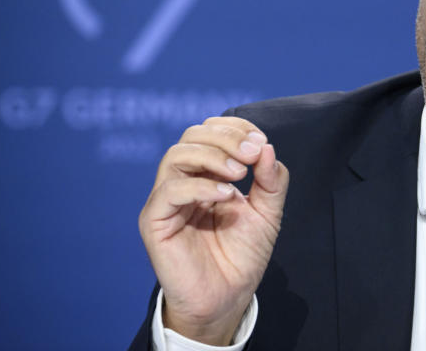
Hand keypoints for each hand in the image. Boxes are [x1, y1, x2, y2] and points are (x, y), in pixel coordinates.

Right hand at [138, 116, 289, 344]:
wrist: (228, 298)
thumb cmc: (242, 256)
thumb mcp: (268, 212)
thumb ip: (270, 179)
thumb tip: (266, 147)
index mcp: (206, 174)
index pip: (210, 132)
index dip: (235, 129)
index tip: (261, 143)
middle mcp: (183, 182)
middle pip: (192, 136)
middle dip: (226, 138)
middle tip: (252, 154)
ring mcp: (166, 200)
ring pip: (176, 155)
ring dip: (213, 156)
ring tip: (239, 174)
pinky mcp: (155, 221)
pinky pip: (170, 190)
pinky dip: (201, 187)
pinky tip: (226, 197)